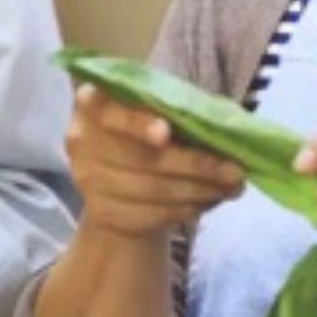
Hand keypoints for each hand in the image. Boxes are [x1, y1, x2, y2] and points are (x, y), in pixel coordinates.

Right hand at [66, 83, 243, 237]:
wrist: (112, 172)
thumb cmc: (141, 128)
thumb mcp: (152, 107)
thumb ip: (176, 109)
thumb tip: (228, 125)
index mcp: (93, 102)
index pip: (113, 113)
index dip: (138, 124)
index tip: (166, 133)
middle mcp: (81, 139)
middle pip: (142, 159)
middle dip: (195, 165)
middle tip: (235, 171)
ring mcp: (87, 180)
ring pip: (152, 190)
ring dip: (199, 191)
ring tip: (232, 187)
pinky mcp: (101, 213)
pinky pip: (151, 214)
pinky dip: (186, 208)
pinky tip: (209, 200)